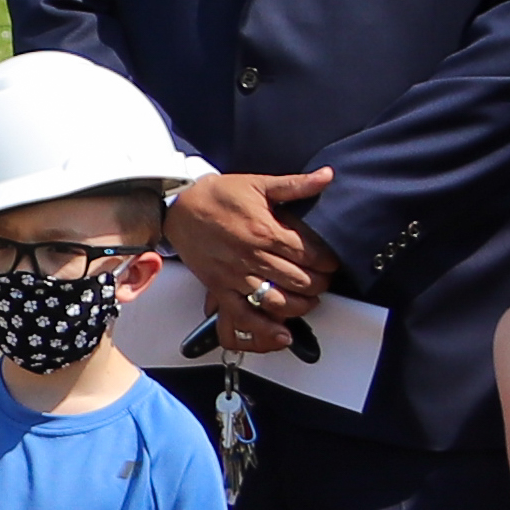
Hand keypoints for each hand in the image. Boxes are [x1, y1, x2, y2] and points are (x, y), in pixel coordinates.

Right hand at [169, 168, 337, 335]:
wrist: (179, 207)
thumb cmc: (217, 196)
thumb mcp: (259, 183)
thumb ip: (296, 184)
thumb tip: (326, 176)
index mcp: (266, 230)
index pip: (309, 254)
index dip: (327, 262)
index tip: (330, 263)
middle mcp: (253, 256)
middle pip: (299, 280)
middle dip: (319, 284)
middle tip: (324, 282)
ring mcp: (236, 275)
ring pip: (278, 300)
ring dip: (300, 306)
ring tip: (309, 301)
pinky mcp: (220, 288)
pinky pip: (244, 314)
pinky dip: (264, 327)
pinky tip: (281, 333)